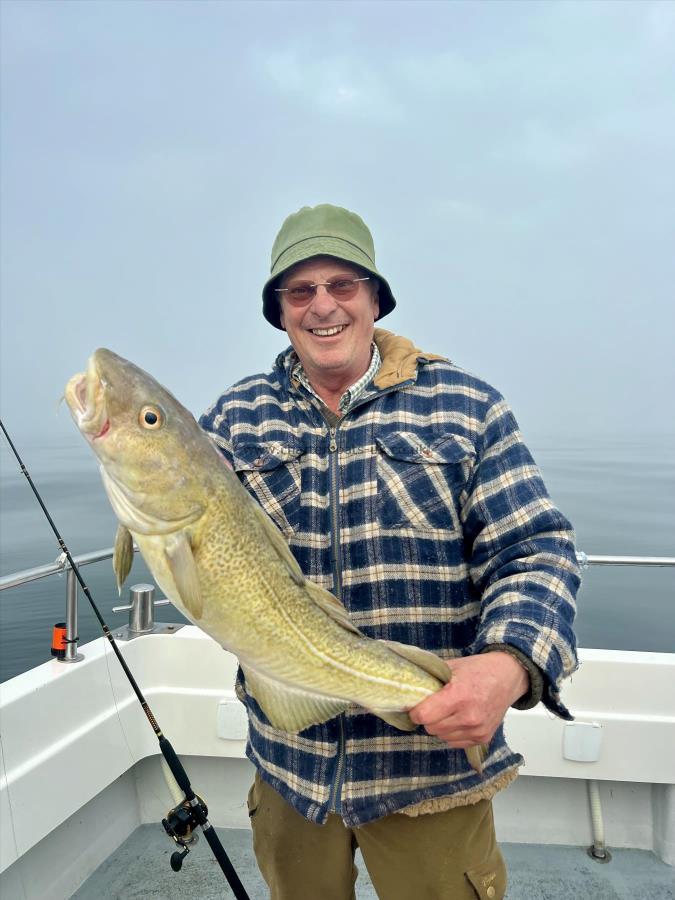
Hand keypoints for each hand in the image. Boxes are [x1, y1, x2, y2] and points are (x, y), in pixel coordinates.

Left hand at [409, 652, 528, 748]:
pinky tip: (458, 719)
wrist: (507, 676)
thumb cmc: (479, 669)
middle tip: (434, 706)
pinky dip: (452, 733)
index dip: (416, 711)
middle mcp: (469, 716)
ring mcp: (477, 729)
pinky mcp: (483, 738)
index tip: (416, 706)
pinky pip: (455, 742)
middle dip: (428, 718)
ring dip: (440, 727)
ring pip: (442, 737)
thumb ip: (432, 680)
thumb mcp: (452, 667)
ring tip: (449, 711)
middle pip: (431, 728)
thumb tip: (410, 690)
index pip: (424, 716)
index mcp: (458, 695)